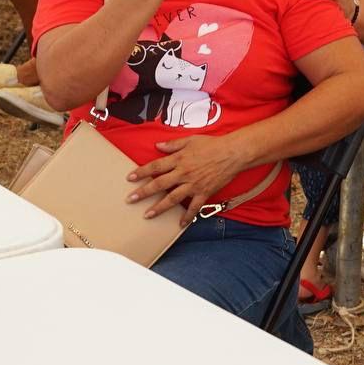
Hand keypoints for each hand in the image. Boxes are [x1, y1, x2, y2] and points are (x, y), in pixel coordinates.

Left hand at [127, 136, 246, 225]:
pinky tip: (180, 224)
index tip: (130, 178)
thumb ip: (173, 144)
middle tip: (130, 200)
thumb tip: (157, 146)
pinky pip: (194, 207)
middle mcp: (183, 173)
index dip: (141, 172)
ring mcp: (193, 184)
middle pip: (159, 184)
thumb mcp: (191, 140)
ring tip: (147, 215)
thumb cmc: (213, 144)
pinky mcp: (204, 192)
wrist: (233, 153)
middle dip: (143, 192)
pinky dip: (187, 216)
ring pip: (172, 198)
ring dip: (159, 207)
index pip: (155, 166)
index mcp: (179, 159)